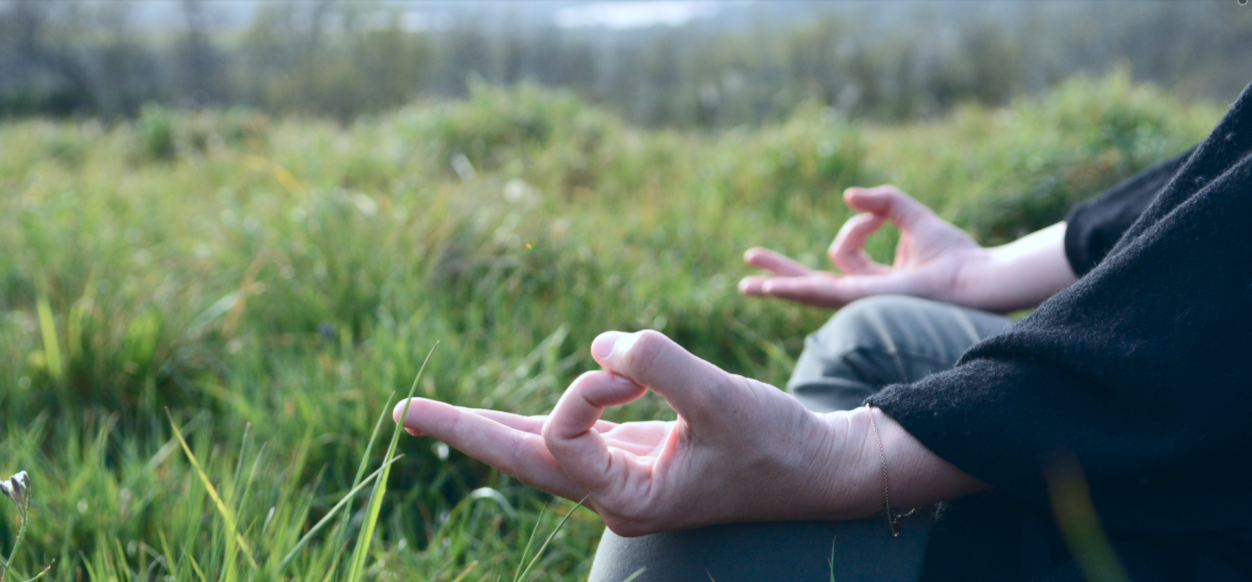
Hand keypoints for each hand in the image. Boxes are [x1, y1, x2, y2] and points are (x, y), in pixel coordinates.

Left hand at [394, 330, 983, 535]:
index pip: (563, 437)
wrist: (825, 470)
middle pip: (523, 459)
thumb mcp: (723, 399)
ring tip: (435, 415)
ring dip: (494, 426)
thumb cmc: (781, 445)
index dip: (581, 390)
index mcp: (629, 498)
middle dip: (465, 432)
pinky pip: (577, 435)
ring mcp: (626, 477)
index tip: (631, 366)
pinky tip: (516, 412)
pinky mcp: (642, 455)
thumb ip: (661, 363)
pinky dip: (548, 414)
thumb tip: (603, 343)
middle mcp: (616, 494)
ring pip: (545, 448)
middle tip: (405, 412)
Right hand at [740, 185, 985, 308]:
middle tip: (747, 267)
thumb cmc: (955, 254)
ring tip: (747, 283)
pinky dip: (795, 287)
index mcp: (872, 280)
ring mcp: (861, 300)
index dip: (859, 224)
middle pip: (809, 283)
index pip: (842, 251)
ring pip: (807, 291)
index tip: (879, 216)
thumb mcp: (912, 216)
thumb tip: (848, 196)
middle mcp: (862, 294)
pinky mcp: (864, 298)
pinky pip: (822, 291)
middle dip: (779, 273)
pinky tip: (773, 287)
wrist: (975, 277)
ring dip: (778, 283)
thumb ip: (884, 202)